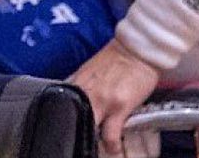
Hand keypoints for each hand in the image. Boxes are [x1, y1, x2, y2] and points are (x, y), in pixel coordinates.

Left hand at [69, 39, 161, 155]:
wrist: (137, 50)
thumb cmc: (116, 60)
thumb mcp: (90, 72)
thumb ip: (81, 87)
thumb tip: (73, 100)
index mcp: (76, 84)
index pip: (60, 106)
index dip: (61, 121)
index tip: (64, 130)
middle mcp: (85, 93)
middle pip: (71, 119)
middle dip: (74, 132)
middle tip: (78, 141)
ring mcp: (102, 100)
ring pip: (89, 129)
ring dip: (92, 141)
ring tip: (97, 148)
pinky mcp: (120, 106)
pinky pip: (111, 134)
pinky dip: (111, 144)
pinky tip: (113, 149)